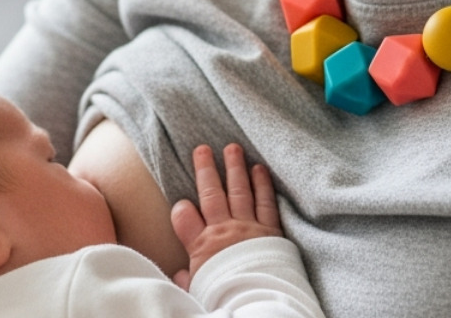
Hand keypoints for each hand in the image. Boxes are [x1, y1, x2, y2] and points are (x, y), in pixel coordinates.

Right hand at [169, 144, 281, 290]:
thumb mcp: (199, 291)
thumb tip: (181, 274)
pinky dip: (262, 184)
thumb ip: (188, 278)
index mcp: (202, 246)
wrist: (257, 303)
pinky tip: (259, 169)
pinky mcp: (270, 230)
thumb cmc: (226, 297)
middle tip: (203, 148)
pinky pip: (265, 202)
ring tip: (232, 148)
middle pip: (211, 193)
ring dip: (234, 168)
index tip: (183, 204)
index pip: (184, 216)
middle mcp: (223, 230)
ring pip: (238, 190)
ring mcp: (248, 227)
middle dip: (206, 169)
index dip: (181, 208)